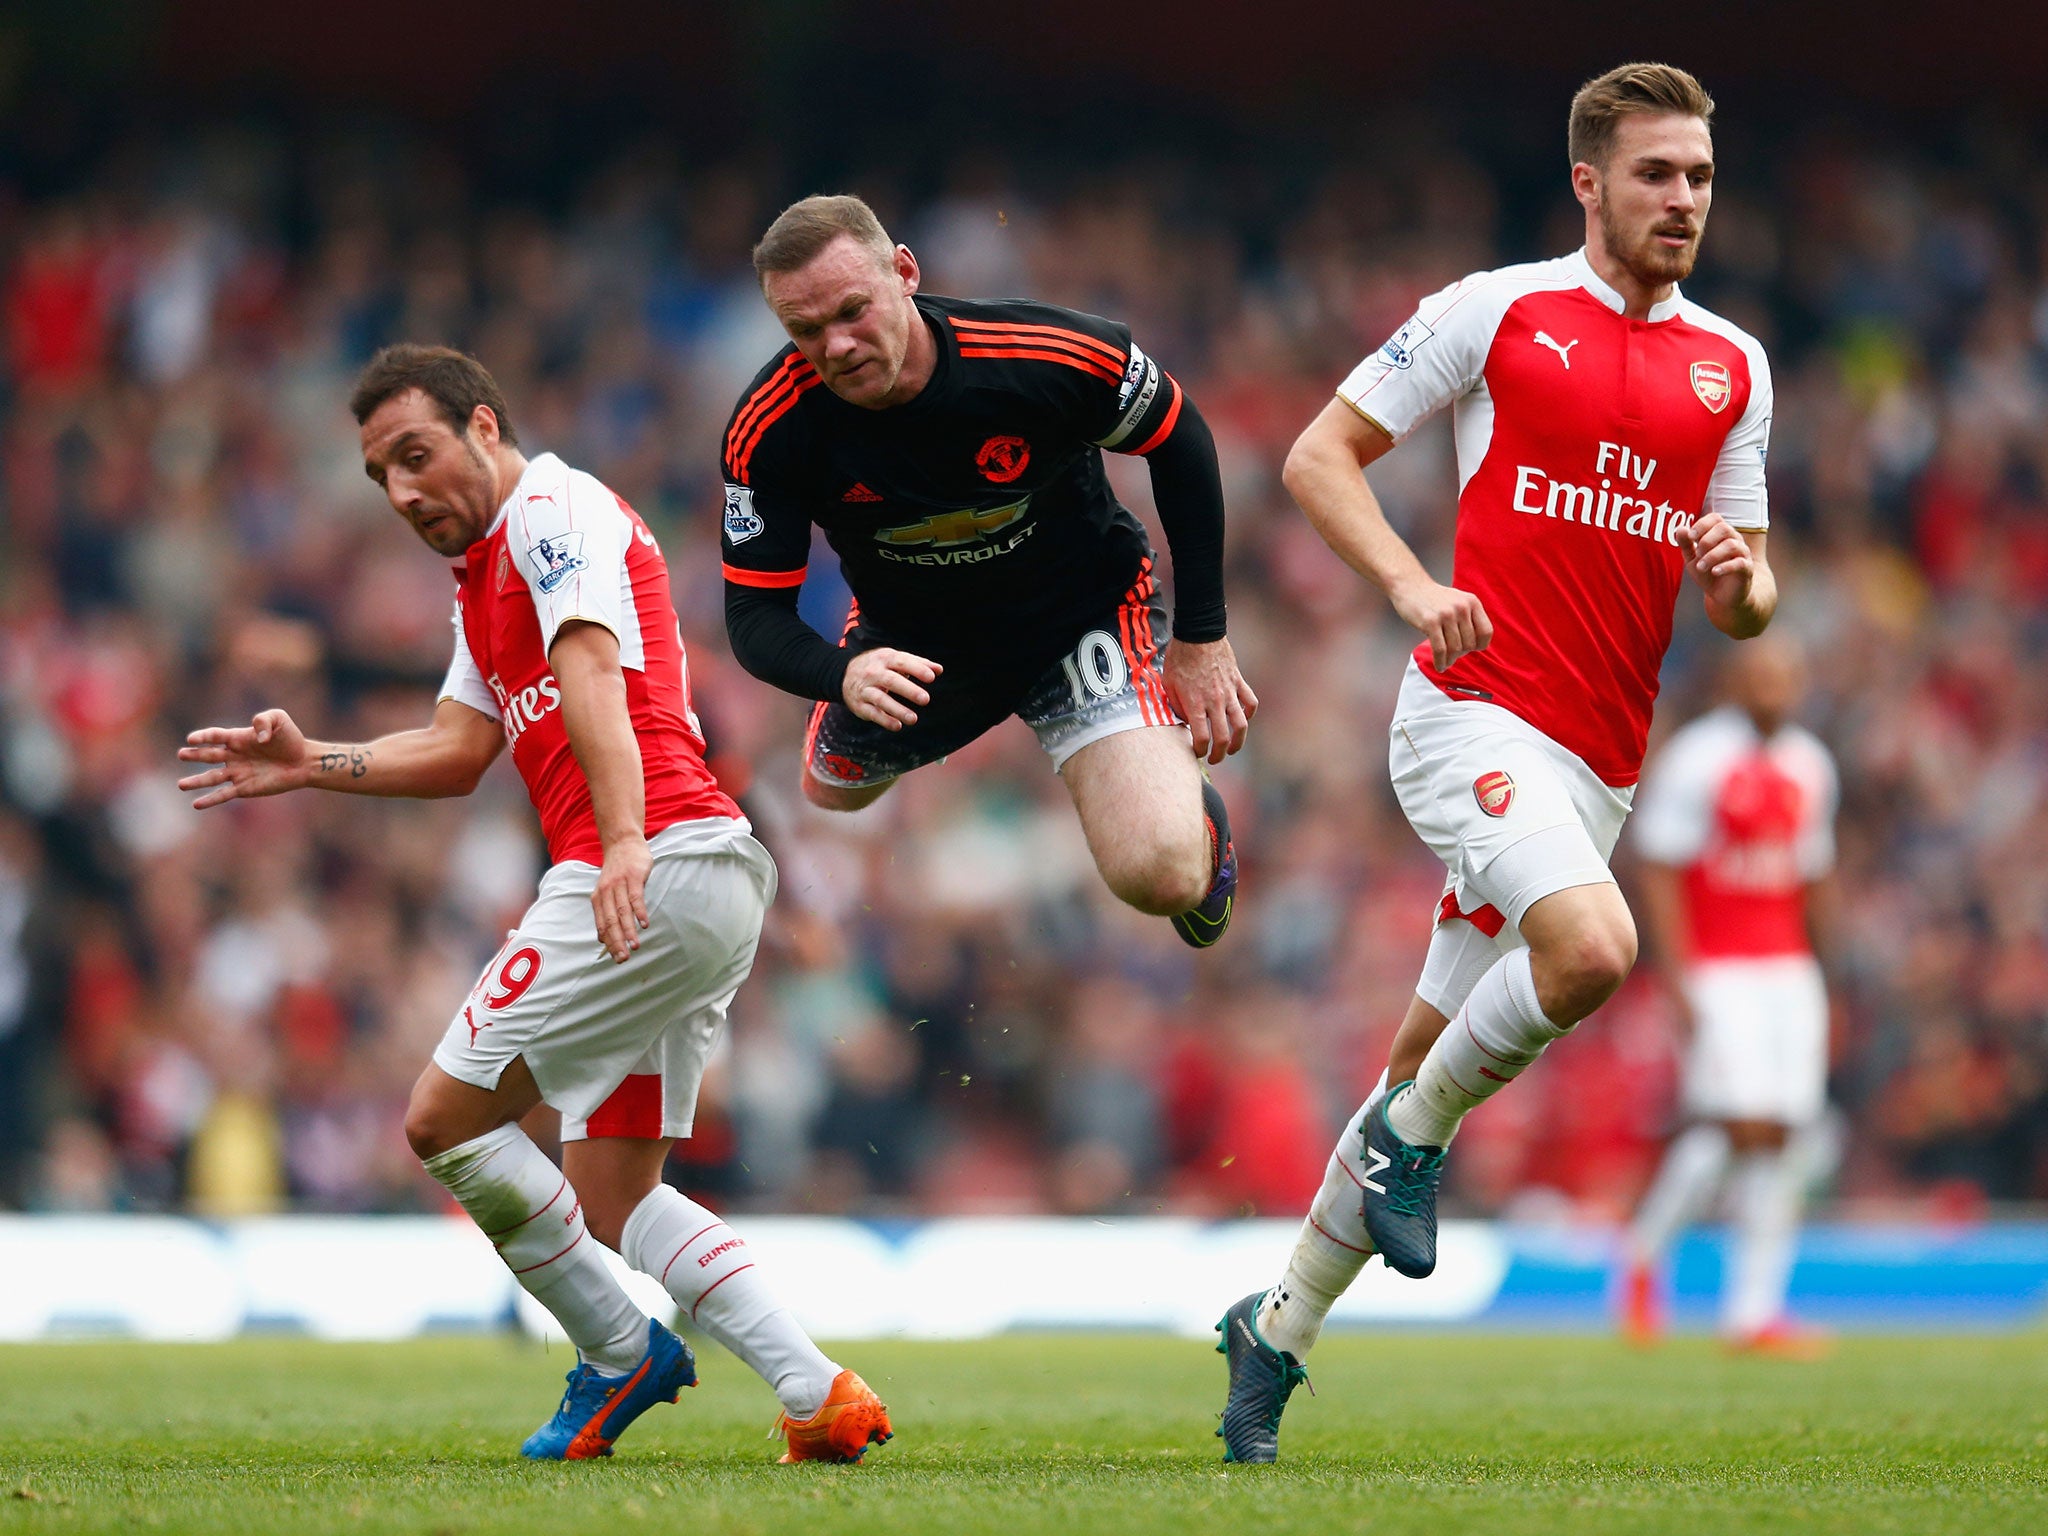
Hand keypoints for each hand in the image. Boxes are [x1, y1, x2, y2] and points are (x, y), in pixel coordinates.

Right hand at [177, 709, 312, 808]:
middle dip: (194, 755)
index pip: (215, 736)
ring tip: (181, 784)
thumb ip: (264, 720)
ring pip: (212, 777)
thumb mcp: (279, 719)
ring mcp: (237, 773)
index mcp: (237, 737)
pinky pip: (224, 794)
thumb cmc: (290, 738)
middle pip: (209, 755)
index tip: (192, 739)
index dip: (203, 737)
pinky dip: (210, 800)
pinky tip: (197, 804)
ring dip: (196, 781)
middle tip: (181, 754)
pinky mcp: (244, 788)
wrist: (303, 761)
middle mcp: (233, 755)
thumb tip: (257, 738)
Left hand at [593, 834, 651, 963]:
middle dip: (617, 942)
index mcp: (598, 898)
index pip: (602, 925)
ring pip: (623, 912)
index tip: (617, 958)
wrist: (623, 842)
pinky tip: (644, 924)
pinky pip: (636, 897)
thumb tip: (602, 938)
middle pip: (611, 921)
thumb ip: (605, 912)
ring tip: (635, 946)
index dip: (609, 943)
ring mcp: (620, 884)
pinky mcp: (634, 876)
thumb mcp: (606, 891)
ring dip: (628, 930)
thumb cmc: (617, 870)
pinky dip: (639, 912)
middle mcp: (606, 892)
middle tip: (624, 959)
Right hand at [843, 647, 941, 730]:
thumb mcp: (894, 659)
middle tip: (926, 699)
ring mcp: (865, 689)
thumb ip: (917, 663)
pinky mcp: (860, 705)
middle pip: (891, 681)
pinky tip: (897, 725)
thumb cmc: (878, 666)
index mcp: (885, 658)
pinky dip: (885, 720)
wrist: (843, 673)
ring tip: (913, 719)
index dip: (917, 669)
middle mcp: (873, 673)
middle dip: (909, 690)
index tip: (932, 677)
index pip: (902, 662)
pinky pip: (872, 713)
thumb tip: (939, 669)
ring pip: (880, 699)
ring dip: (897, 709)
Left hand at [1162, 637, 1256, 764]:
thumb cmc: (1179, 658)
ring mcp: (1229, 692)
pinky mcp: (1238, 682)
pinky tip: (1243, 719)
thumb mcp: (1168, 684)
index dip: (1200, 751)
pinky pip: (1250, 703)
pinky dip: (1249, 714)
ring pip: (1241, 725)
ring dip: (1238, 741)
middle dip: (1218, 754)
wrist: (1198, 633)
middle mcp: (1214, 701)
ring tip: (1232, 748)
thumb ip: (1176, 706)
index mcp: (1195, 703)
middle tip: (1214, 759)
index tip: (1196, 753)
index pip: (1201, 738)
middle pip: (1222, 738)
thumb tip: (1183, 722)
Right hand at [1389, 578, 1492, 671]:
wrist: (1410, 585)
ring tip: (1446, 663)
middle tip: (1453, 655)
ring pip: (1455, 649)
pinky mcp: (1430, 622)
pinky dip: (1440, 662)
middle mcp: (1461, 607)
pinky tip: (1440, 666)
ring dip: (1450, 660)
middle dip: (1461, 653)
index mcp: (1472, 602)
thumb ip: (1470, 618)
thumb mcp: (1458, 601)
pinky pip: (1440, 650)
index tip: (1471, 649)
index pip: (1486, 632)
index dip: (1480, 645)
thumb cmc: (1434, 598)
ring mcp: (1446, 614)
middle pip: (1469, 643)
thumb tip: (1476, 646)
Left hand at [1677, 511, 1753, 609]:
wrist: (1722, 595)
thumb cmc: (1707, 572)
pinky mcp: (1747, 568)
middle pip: (1724, 528)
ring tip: (1701, 567)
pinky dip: (1725, 566)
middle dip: (1706, 541)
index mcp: (1720, 534)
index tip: (1691, 537)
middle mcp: (1734, 539)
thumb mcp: (1692, 558)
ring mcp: (1742, 553)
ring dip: (1712, 556)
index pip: (1715, 518)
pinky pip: (1740, 563)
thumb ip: (1686, 544)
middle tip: (1697, 554)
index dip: (1702, 524)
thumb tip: (1680, 528)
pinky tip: (1714, 572)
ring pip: (1731, 545)